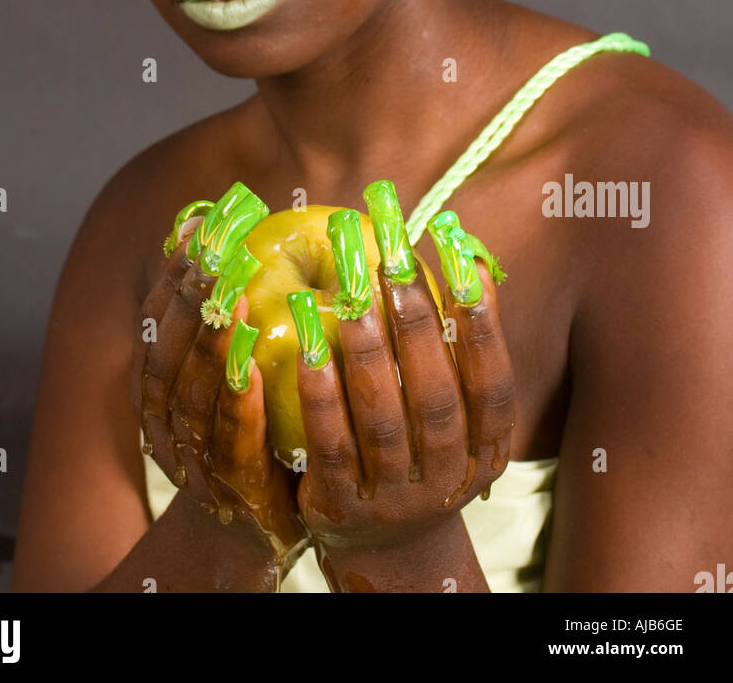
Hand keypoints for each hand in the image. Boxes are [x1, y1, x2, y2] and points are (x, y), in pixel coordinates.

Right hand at [130, 212, 310, 571]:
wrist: (252, 529)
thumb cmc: (247, 435)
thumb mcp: (229, 373)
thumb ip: (222, 315)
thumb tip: (220, 231)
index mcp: (156, 390)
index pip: (154, 325)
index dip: (172, 277)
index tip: (199, 231)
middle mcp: (164, 424)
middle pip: (164, 355)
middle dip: (187, 300)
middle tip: (216, 252)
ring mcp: (195, 459)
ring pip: (190, 396)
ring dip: (209, 343)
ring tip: (232, 297)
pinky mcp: (235, 488)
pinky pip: (230, 441)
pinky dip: (236, 403)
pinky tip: (251, 367)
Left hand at [294, 257, 515, 555]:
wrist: (386, 544)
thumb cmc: (423, 449)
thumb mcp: (458, 409)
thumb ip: (461, 343)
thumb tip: (470, 258)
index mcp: (486, 450)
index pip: (493, 385)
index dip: (484, 326)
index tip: (465, 263)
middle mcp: (447, 477)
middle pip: (435, 398)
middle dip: (415, 326)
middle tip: (393, 264)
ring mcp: (394, 498)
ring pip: (383, 421)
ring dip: (366, 354)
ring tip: (350, 297)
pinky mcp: (341, 505)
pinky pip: (331, 446)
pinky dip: (322, 397)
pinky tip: (309, 349)